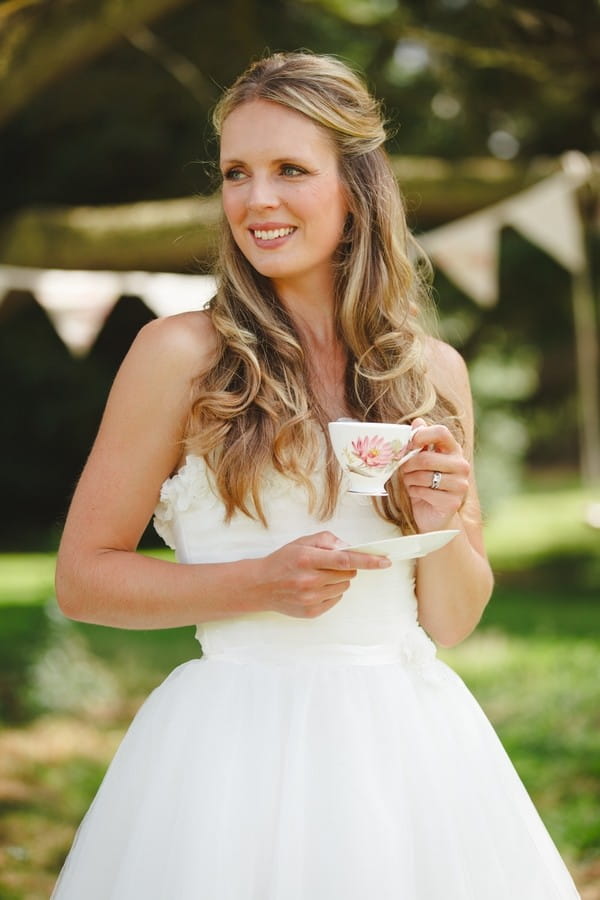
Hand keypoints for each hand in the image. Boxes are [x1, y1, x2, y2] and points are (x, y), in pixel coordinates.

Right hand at [255, 531, 390, 618]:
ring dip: (338, 580)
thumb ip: (326, 540)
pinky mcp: (311, 612)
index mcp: (307, 558)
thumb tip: (348, 547)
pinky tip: (314, 588)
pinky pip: (336, 599)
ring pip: (344, 586)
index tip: (385, 561)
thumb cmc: (283, 561)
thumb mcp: (301, 542)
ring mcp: (310, 598)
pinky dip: (331, 592)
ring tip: (318, 576)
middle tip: (328, 564)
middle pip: (348, 573)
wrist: (260, 586)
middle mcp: (309, 580)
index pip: (345, 559)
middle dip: (346, 567)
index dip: (368, 560)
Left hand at [399, 418, 469, 532]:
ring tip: (410, 482)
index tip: (410, 444)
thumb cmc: (424, 484)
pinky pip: (424, 491)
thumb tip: (418, 421)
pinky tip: (417, 494)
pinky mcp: (453, 501)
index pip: (441, 432)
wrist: (432, 514)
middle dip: (408, 465)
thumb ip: (419, 442)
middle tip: (403, 470)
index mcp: (453, 450)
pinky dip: (414, 492)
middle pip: (426, 457)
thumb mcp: (419, 461)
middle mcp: (461, 465)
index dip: (421, 435)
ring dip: (409, 479)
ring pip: (424, 476)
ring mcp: (460, 484)